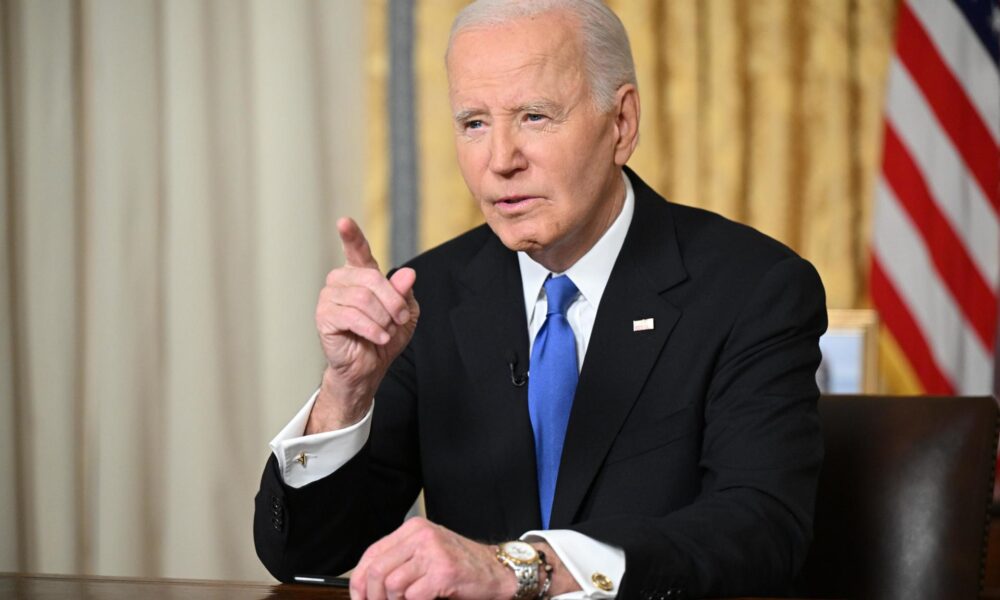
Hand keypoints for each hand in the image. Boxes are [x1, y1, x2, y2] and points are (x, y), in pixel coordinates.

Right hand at [308, 218, 418, 432]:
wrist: (369, 367)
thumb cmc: (385, 336)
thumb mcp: (405, 313)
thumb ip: (405, 293)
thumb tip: (407, 274)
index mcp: (360, 275)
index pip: (356, 251)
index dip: (351, 236)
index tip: (343, 222)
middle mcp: (341, 281)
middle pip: (372, 279)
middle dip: (393, 302)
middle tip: (400, 320)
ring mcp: (329, 297)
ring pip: (363, 298)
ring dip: (382, 319)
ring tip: (385, 332)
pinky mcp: (324, 317)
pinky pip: (352, 316)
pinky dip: (372, 329)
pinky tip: (378, 338)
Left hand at [349, 517, 515, 599]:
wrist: (498, 571)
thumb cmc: (461, 566)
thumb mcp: (426, 555)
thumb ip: (400, 563)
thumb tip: (366, 588)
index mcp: (413, 529)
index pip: (371, 554)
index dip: (358, 582)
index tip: (359, 599)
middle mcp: (421, 535)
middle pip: (377, 571)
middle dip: (373, 598)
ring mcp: (433, 552)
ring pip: (392, 586)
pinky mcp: (444, 572)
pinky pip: (413, 597)